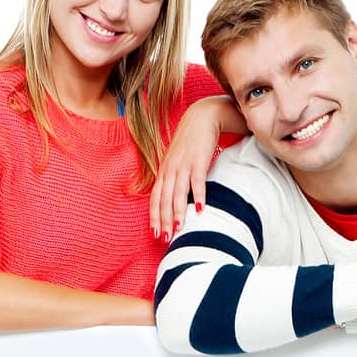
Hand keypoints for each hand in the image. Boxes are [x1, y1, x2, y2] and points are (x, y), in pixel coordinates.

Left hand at [150, 99, 226, 241]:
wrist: (202, 117)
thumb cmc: (191, 142)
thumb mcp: (178, 160)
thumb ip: (175, 179)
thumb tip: (175, 200)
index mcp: (164, 171)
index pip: (155, 198)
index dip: (154, 216)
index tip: (154, 234)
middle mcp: (170, 169)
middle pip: (164, 199)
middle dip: (164, 220)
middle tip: (165, 239)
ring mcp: (183, 165)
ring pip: (178, 193)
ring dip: (177, 212)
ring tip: (179, 229)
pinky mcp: (198, 160)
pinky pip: (197, 181)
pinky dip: (198, 196)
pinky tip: (199, 209)